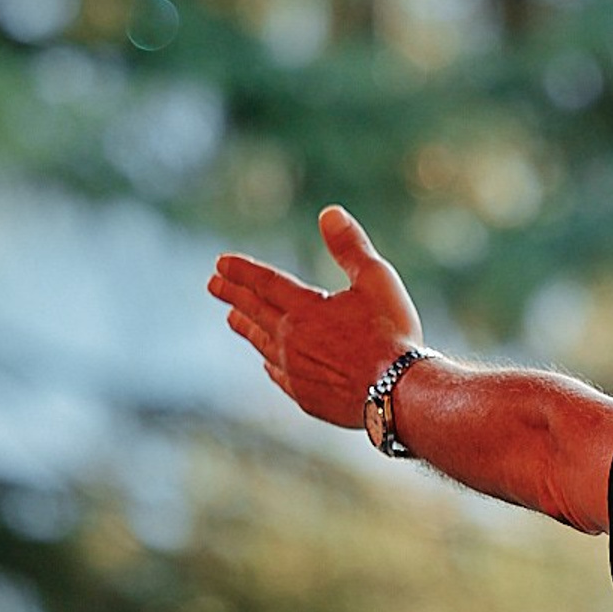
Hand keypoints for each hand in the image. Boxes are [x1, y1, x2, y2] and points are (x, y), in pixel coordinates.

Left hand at [208, 205, 421, 429]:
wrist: (399, 393)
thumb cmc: (392, 334)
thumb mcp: (376, 280)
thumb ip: (350, 247)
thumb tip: (329, 213)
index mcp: (305, 309)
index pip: (265, 283)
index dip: (241, 271)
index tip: (220, 263)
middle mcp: (291, 340)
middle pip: (255, 313)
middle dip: (233, 296)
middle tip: (213, 286)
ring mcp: (295, 372)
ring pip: (262, 345)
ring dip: (247, 329)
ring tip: (234, 320)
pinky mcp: (306, 398)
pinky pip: (279, 376)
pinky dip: (269, 364)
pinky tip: (267, 363)